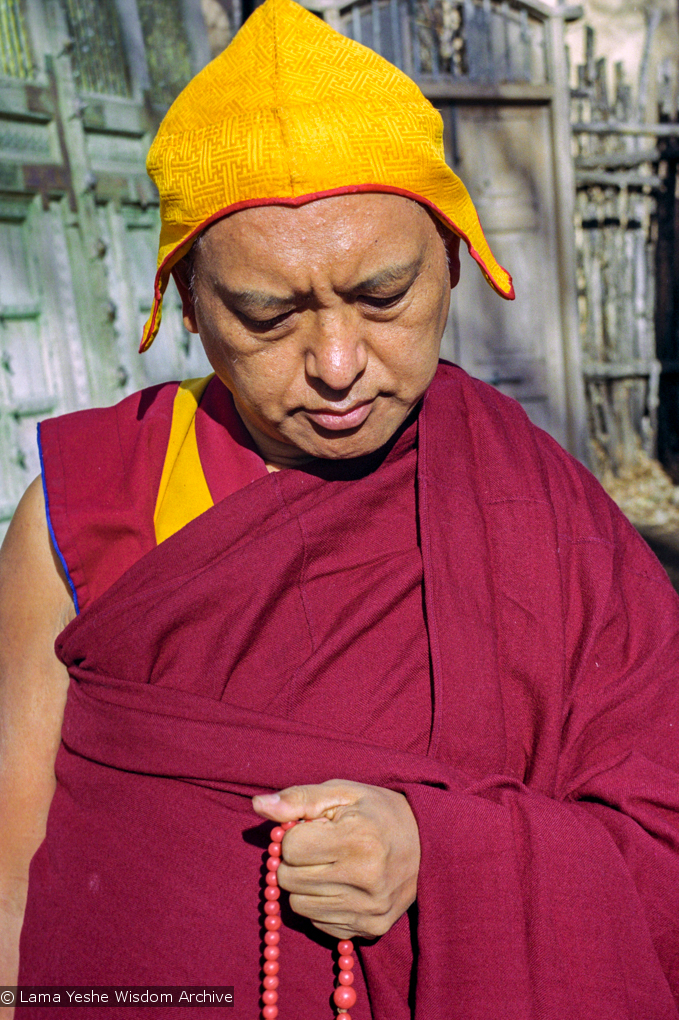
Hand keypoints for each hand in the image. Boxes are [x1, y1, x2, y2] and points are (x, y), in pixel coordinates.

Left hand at [252, 779, 419, 939]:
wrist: (430, 843)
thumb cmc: (378, 811)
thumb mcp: (342, 792)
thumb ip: (298, 799)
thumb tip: (257, 805)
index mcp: (357, 841)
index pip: (290, 849)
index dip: (296, 835)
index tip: (316, 827)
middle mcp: (365, 881)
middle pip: (290, 880)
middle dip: (297, 861)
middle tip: (322, 847)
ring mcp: (368, 911)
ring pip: (299, 906)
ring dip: (307, 884)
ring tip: (333, 865)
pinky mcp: (370, 930)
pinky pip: (319, 924)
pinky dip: (322, 904)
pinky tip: (343, 884)